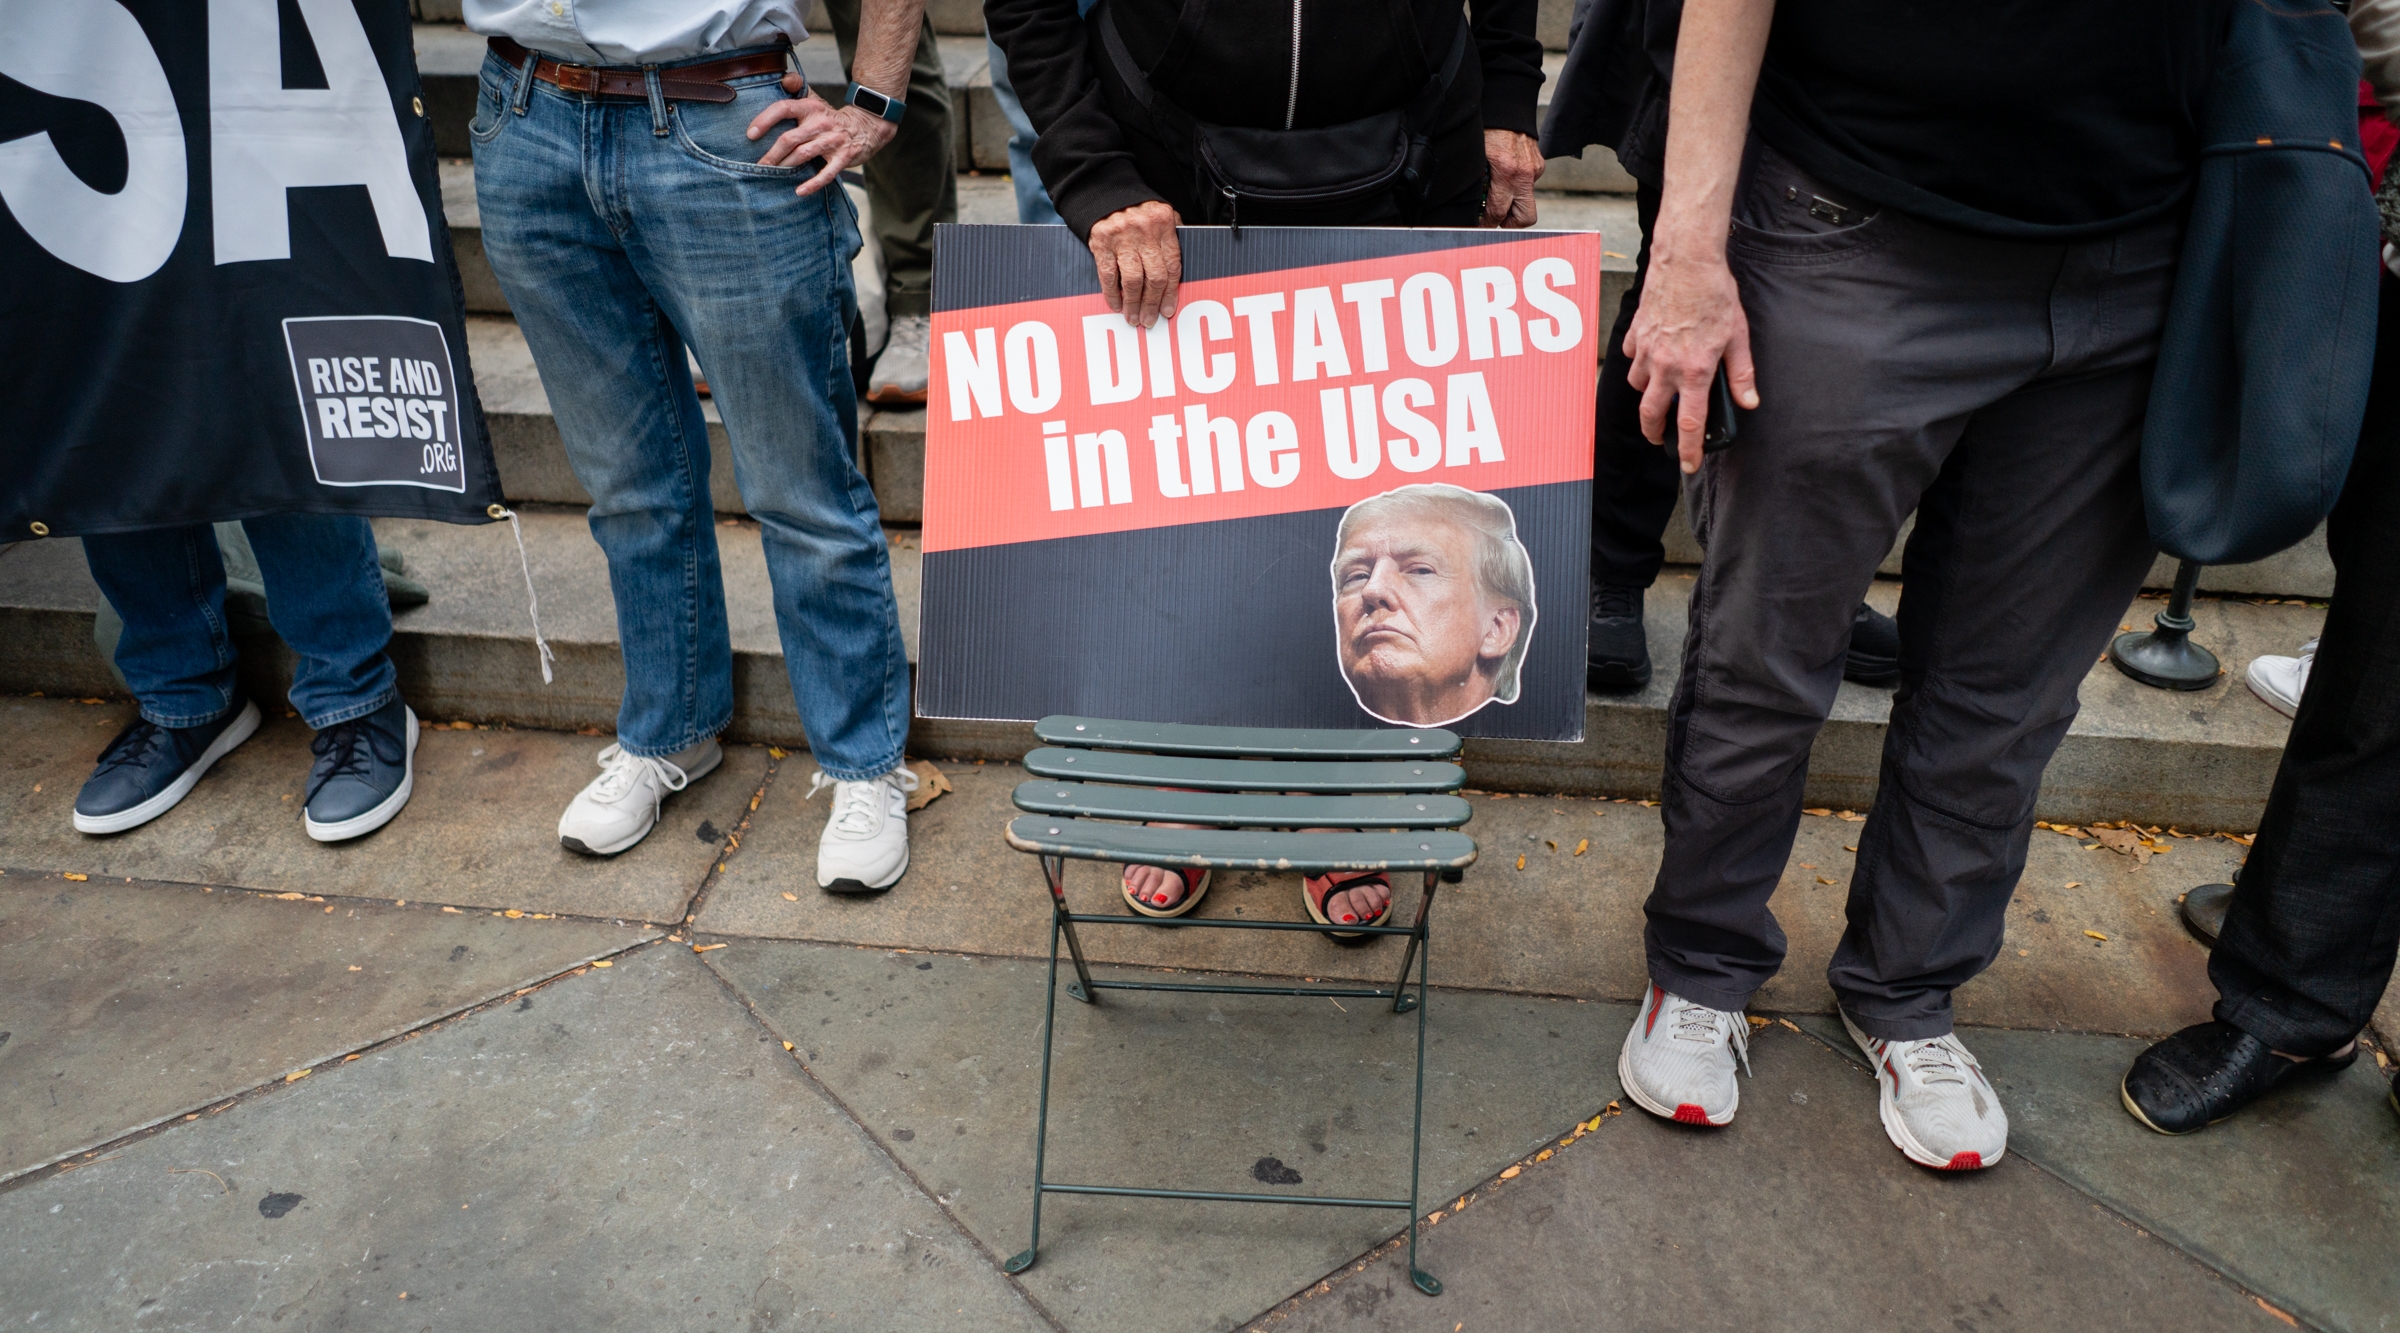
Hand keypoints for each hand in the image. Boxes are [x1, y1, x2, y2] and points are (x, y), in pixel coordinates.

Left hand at [747, 71, 900, 196]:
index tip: (751, 134)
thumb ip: (797, 87)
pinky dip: (812, 184)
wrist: (866, 127)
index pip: (784, 108)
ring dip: (786, 166)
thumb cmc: (830, 117)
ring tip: (772, 176)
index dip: (765, 120)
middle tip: (759, 166)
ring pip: (803, 154)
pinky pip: (826, 173)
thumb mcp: (815, 99)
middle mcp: (821, 122)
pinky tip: (799, 191)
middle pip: (790, 138)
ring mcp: (833, 141)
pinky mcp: (844, 157)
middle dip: (772, 154)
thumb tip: (783, 79)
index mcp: (811, 107)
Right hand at [1089, 199, 1182, 326]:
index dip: (1171, 292)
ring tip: (1133, 318)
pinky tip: (1116, 304)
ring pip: (1133, 279)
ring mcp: (1122, 237)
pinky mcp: (1101, 242)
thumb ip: (1172, 237)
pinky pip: (1108, 274)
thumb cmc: (1137, 208)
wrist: (1105, 190)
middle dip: (1152, 303)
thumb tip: (1177, 272)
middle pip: (1154, 276)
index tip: (1167, 310)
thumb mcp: (1162, 214)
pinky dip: (1112, 293)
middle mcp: (1145, 231)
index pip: (1172, 265)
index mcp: (1163, 224)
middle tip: (1149, 320)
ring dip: (1133, 303)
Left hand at [1481, 129, 1542, 227]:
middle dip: (1509, 224)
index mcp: (1506, 172)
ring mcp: (1535, 170)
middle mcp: (1524, 174)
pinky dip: (1517, 187)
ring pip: (1527, 202)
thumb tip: (1472, 202)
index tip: (1480, 226)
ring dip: (1513, 204)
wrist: (1509, 107)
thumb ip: (1478, 181)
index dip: (1487, 224)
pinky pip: (1529, 185)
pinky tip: (1505, 177)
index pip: (1498, 212)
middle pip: (1525, 218)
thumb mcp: (1477, 156)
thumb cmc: (1489, 130)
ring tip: (1498, 198)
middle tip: (1495, 221)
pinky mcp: (1539, 164)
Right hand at [1623, 251, 1756, 471]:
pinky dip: (1638, 364)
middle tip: (1660, 439)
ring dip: (1647, 396)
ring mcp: (1646, 351)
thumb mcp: (1738, 334)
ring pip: (1638, 387)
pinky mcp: (1636, 334)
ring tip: (1658, 394)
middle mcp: (1666, 366)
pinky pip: (1631, 358)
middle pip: (1651, 415)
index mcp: (1694, 370)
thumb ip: (1741, 372)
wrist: (1686, 260)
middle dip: (1654, 434)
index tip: (1689, 465)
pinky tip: (1650, 358)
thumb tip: (1748, 401)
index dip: (1689, 450)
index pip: (1689, 424)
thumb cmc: (1714, 293)